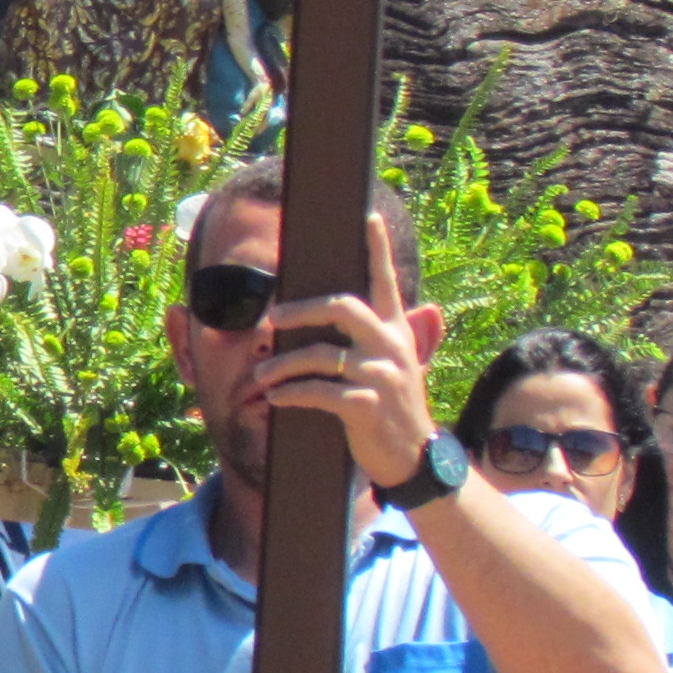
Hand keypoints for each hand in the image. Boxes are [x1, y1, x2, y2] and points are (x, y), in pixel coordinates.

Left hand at [244, 213, 440, 487]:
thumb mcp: (394, 365)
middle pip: (342, 308)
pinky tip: (274, 399)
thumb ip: (377, 336)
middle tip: (273, 318)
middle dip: (301, 310)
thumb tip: (361, 308)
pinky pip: (318, 392)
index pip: (385, 282)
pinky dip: (291, 394)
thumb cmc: (391, 406)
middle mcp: (390, 346)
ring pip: (319, 356)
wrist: (412, 457)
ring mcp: (380, 375)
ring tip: (260, 376)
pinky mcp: (366, 406)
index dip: (378, 248)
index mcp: (396, 330)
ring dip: (282, 365)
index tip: (368, 215)